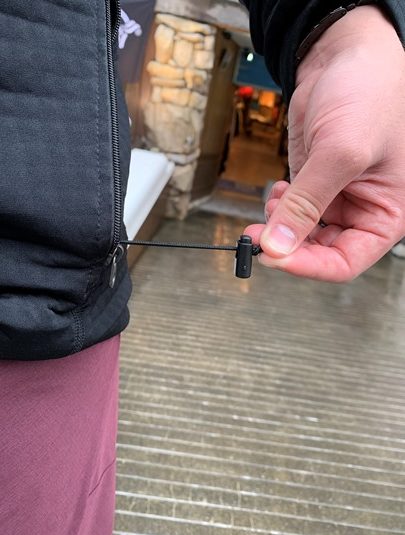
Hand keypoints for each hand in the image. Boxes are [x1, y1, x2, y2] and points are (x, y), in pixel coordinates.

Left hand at [246, 6, 404, 280]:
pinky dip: (278, 208)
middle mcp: (361, 211)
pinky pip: (291, 210)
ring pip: (300, 233)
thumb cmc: (370, 93)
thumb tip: (278, 245)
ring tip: (272, 204)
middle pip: (319, 251)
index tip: (274, 257)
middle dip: (286, 245)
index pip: (345, 263)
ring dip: (279, 226)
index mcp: (385, 214)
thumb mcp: (342, 152)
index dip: (308, 266)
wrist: (347, 57)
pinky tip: (276, 192)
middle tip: (257, 237)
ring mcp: (334, 198)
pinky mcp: (313, 183)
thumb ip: (307, 203)